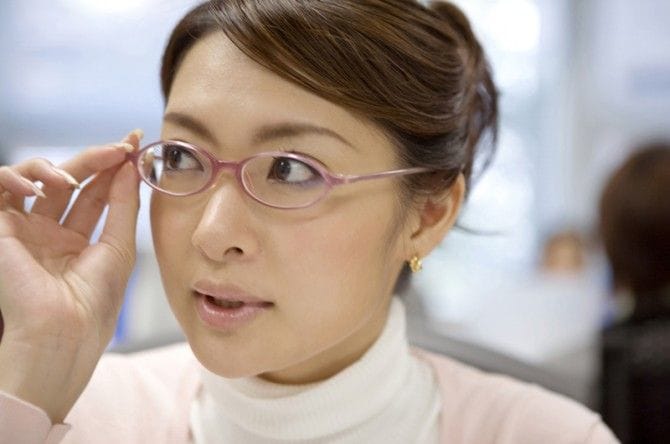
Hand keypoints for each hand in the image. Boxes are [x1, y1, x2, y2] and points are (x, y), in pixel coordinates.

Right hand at [0, 130, 142, 422]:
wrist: (61, 331)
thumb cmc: (94, 301)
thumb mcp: (118, 248)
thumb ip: (123, 206)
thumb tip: (132, 167)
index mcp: (78, 244)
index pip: (97, 194)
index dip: (114, 168)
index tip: (136, 144)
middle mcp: (50, 235)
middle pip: (72, 181)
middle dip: (97, 158)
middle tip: (122, 145)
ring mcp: (25, 231)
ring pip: (36, 178)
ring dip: (59, 167)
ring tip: (77, 179)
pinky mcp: (0, 230)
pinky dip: (15, 177)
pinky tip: (41, 186)